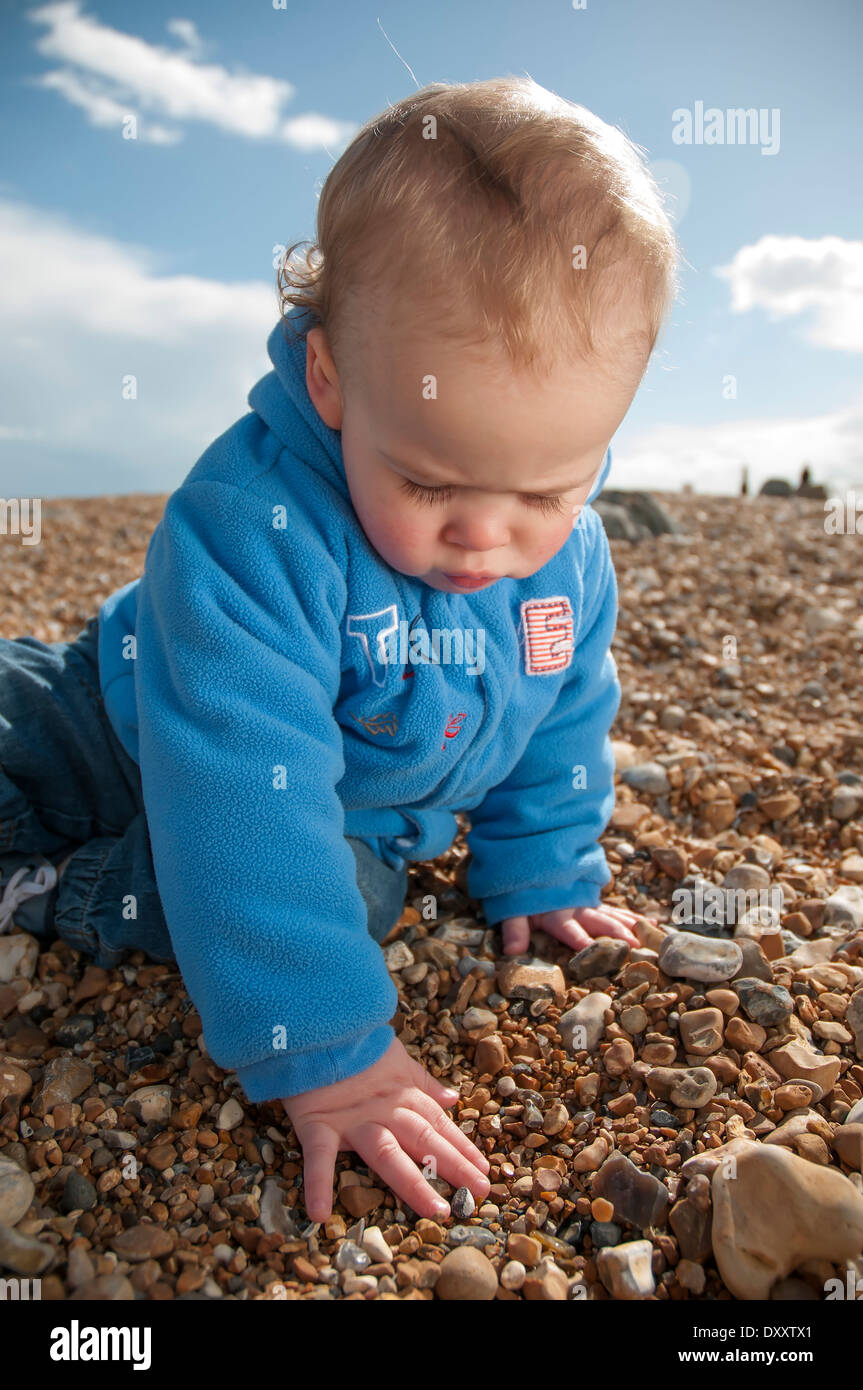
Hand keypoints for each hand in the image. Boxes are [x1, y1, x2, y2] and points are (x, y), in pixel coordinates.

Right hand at [283, 1036, 490, 1222]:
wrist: (314, 1024)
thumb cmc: (356, 1043)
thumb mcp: (397, 1059)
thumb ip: (423, 1083)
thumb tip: (453, 1098)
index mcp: (402, 1095)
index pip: (438, 1125)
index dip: (462, 1147)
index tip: (484, 1170)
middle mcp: (383, 1110)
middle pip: (424, 1140)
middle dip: (454, 1166)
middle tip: (482, 1193)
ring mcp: (352, 1120)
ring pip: (388, 1154)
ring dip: (413, 1183)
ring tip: (435, 1211)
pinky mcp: (317, 1125)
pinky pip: (317, 1158)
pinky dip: (317, 1184)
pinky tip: (319, 1215)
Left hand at [499, 903, 654, 954]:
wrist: (528, 862)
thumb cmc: (519, 891)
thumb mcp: (511, 909)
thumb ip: (514, 929)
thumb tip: (512, 952)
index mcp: (555, 913)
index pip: (568, 929)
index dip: (579, 938)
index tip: (592, 949)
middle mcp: (575, 908)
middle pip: (598, 921)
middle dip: (616, 933)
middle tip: (634, 946)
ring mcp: (587, 904)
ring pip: (612, 915)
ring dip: (630, 926)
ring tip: (647, 937)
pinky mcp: (592, 902)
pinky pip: (615, 911)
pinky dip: (632, 917)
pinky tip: (651, 923)